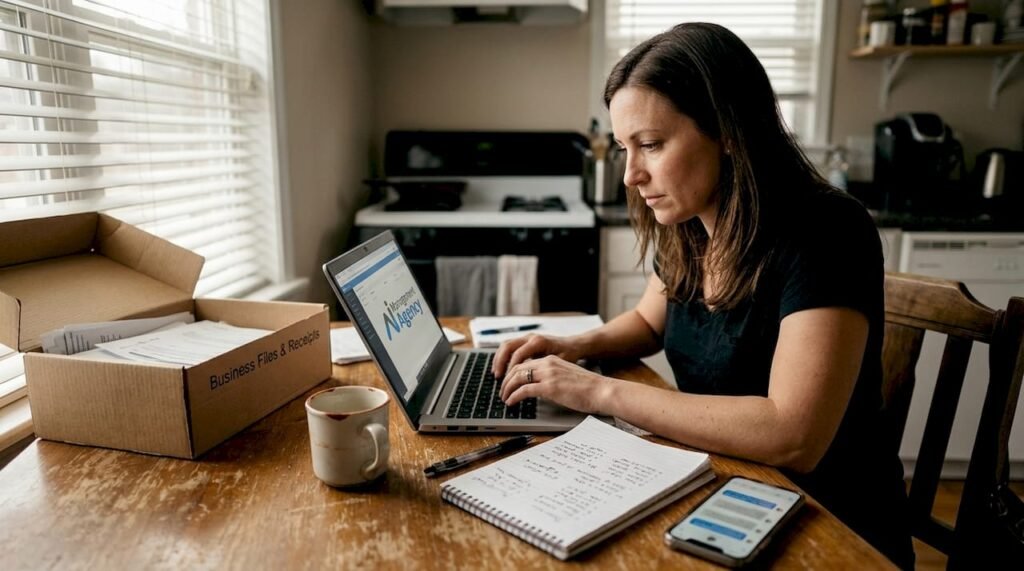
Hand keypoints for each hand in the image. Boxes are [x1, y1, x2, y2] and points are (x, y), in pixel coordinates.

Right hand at [491, 333, 580, 378]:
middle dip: (501, 362)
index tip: (508, 381)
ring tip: (497, 374)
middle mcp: (531, 337)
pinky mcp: (526, 341)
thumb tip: (531, 383)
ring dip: (499, 359)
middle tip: (498, 377)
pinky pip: (510, 347)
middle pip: (508, 346)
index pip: (518, 354)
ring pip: (506, 345)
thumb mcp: (559, 363)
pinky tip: (502, 368)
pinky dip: (503, 357)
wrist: (574, 345)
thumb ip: (544, 370)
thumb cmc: (569, 355)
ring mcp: (527, 338)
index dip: (511, 368)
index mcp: (538, 342)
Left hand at [499, 355, 615, 414]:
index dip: (513, 373)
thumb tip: (540, 388)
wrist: (601, 390)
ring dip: (507, 389)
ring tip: (504, 398)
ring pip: (517, 378)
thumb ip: (552, 378)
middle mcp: (548, 364)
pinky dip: (514, 396)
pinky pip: (524, 390)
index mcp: (552, 360)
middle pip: (517, 369)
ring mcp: (548, 375)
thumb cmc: (589, 388)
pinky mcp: (549, 387)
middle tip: (502, 392)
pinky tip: (511, 402)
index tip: (508, 383)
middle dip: (506, 381)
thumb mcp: (566, 376)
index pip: (525, 363)